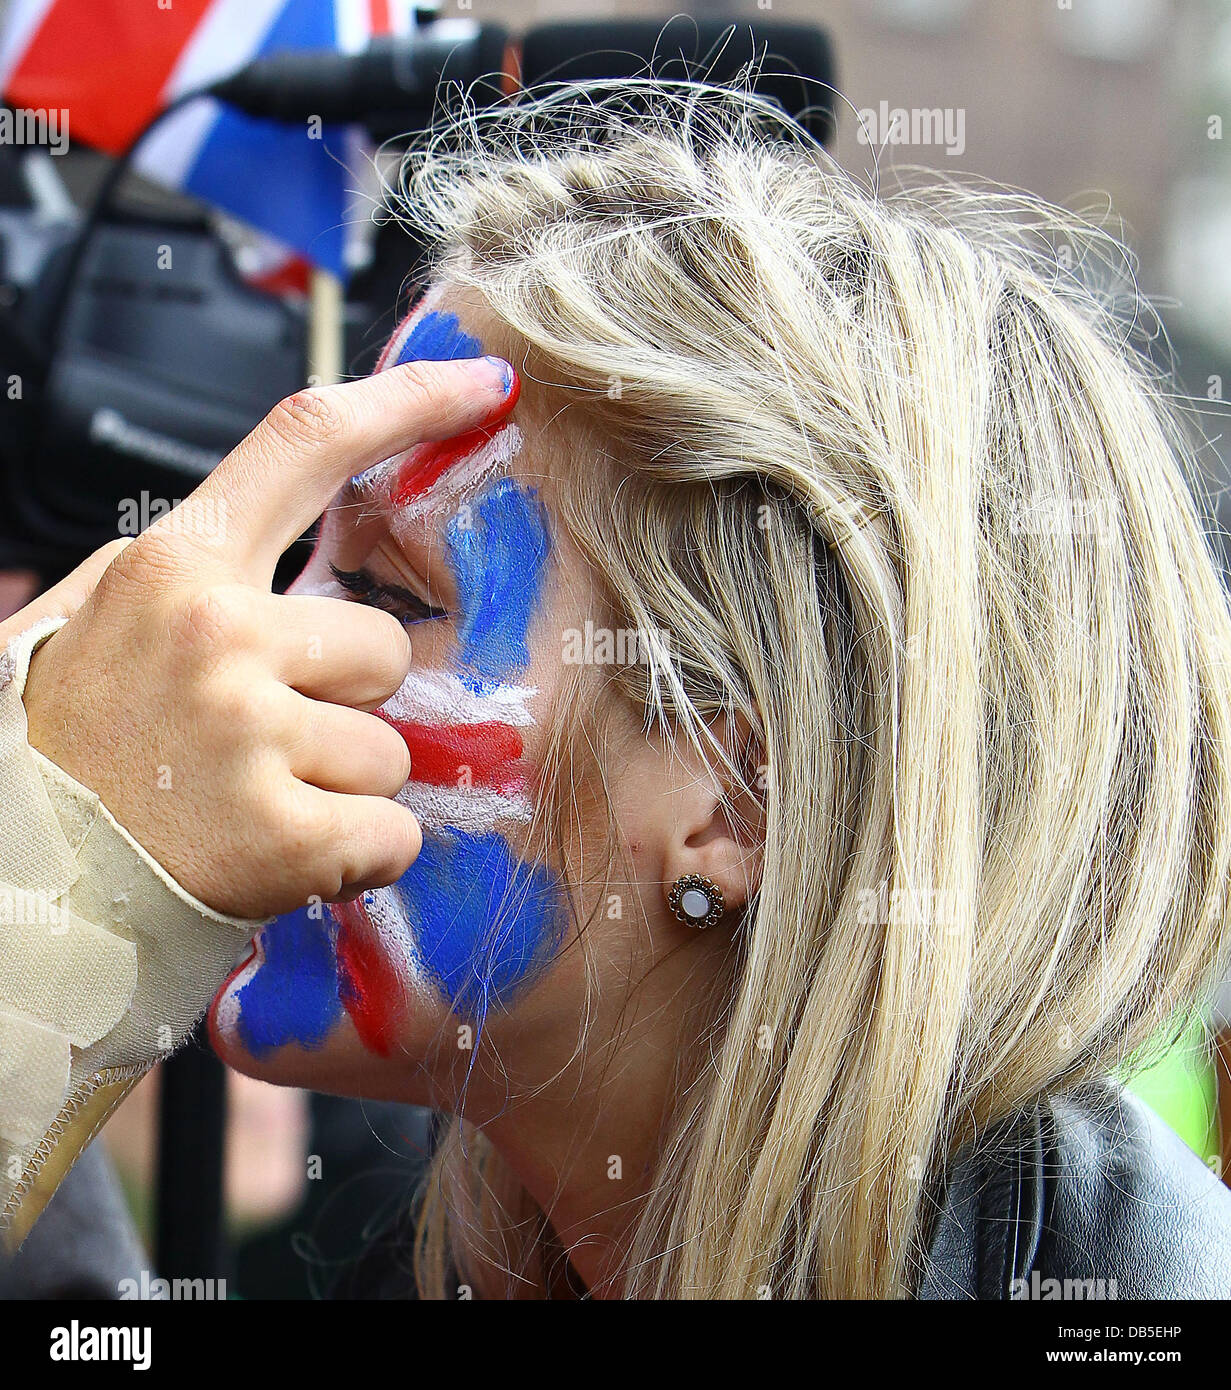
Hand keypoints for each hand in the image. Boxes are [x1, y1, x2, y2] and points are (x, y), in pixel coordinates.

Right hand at [20, 357, 515, 917]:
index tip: (486, 381)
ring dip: (341, 787)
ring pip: (391, 751)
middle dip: (345, 705)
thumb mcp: (99, 619)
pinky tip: (281, 856)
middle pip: (383, 649)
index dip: (411, 400)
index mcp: (177, 567)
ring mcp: (249, 734)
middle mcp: (218, 634)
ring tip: (253, 802)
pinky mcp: (281, 834)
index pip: (308, 441)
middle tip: (261, 744)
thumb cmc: (67, 750)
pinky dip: (354, 857)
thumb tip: (286, 504)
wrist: (28, 883)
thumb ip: (194, 565)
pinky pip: (392, 833)